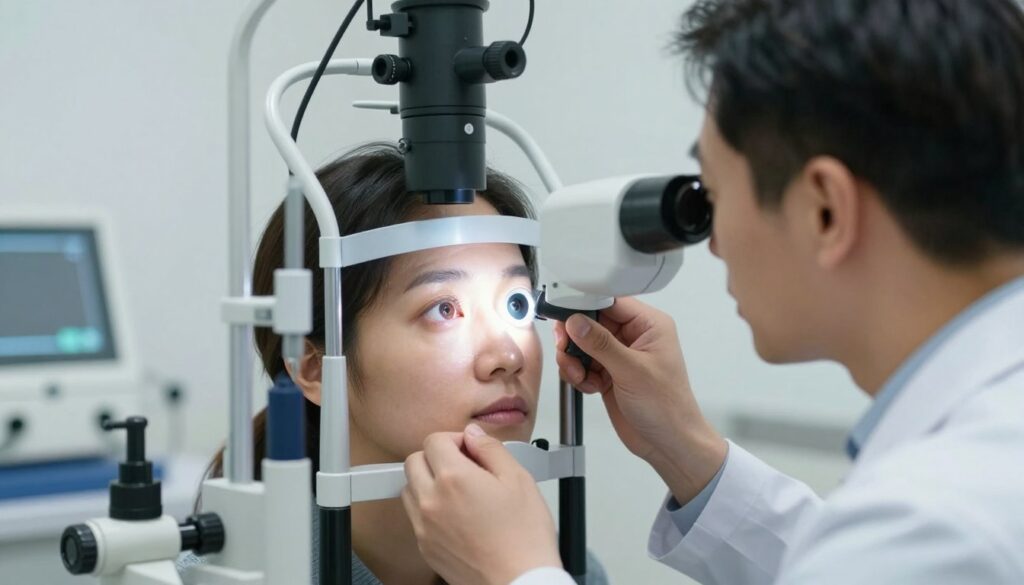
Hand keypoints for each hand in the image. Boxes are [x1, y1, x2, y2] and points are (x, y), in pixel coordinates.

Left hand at [402, 425, 561, 584]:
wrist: (519, 582)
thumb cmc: (524, 538)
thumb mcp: (518, 479)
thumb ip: (491, 449)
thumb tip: (474, 436)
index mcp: (454, 478)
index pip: (434, 440)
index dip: (455, 439)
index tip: (470, 449)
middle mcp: (431, 501)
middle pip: (414, 461)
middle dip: (436, 457)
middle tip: (462, 466)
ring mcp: (424, 526)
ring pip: (409, 489)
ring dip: (427, 482)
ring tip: (458, 491)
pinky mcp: (425, 547)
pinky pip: (415, 517)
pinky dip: (429, 508)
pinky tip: (457, 515)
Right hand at [554, 297, 726, 502]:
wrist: (668, 444)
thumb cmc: (666, 407)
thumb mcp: (632, 371)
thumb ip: (601, 344)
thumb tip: (575, 321)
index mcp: (649, 325)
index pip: (610, 301)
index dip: (585, 305)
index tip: (564, 314)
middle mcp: (634, 336)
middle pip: (591, 322)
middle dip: (575, 337)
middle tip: (566, 349)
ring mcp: (620, 355)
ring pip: (583, 344)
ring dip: (574, 359)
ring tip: (579, 375)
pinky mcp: (608, 373)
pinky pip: (582, 363)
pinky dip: (578, 374)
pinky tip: (587, 386)